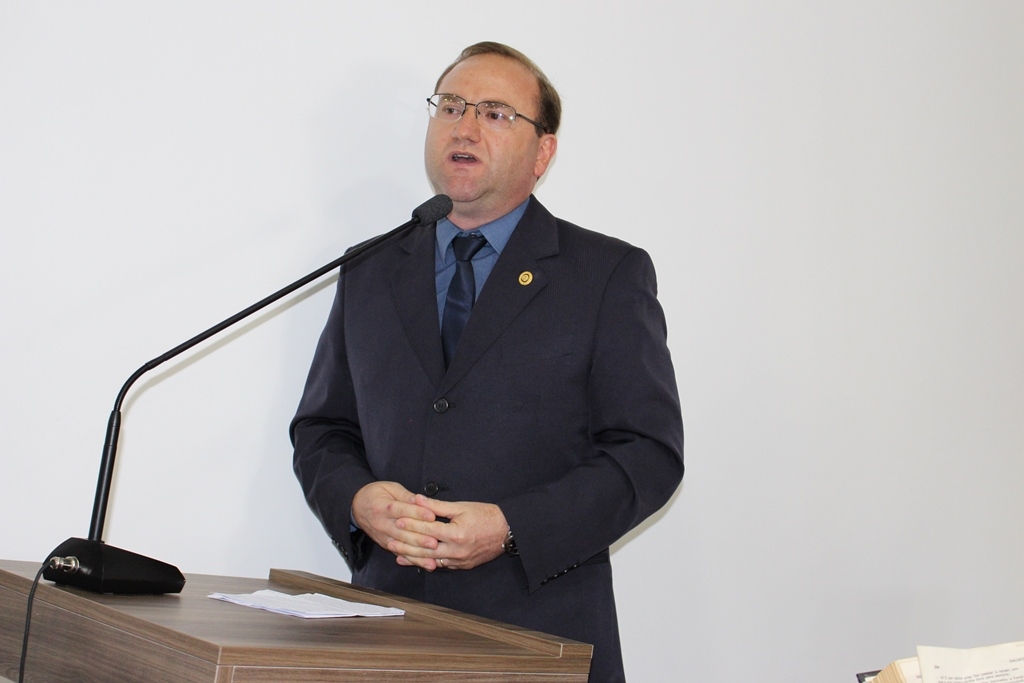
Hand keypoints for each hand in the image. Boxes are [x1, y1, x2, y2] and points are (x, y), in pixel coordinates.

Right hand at [351, 482, 439, 558]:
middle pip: (402, 532)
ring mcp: (383, 537)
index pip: (402, 511)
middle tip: (435, 541)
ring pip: (402, 546)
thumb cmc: (375, 494)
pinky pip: (401, 554)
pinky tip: (426, 563)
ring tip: (433, 555)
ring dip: (418, 552)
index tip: (432, 516)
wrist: (356, 506)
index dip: (417, 513)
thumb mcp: (390, 488)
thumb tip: (421, 500)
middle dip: (420, 538)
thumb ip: (406, 496)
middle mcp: (382, 524)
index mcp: (383, 507)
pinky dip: (414, 560)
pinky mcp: (386, 545)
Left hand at [392, 495, 508, 571]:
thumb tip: (418, 500)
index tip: (397, 521)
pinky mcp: (463, 566)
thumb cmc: (486, 515)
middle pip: (426, 550)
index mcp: (456, 534)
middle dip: (407, 546)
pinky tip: (418, 561)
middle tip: (391, 542)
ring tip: (399, 555)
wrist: (507, 530)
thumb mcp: (461, 507)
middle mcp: (457, 550)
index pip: (428, 530)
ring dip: (415, 558)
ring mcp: (460, 561)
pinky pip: (442, 565)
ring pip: (432, 561)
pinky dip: (429, 562)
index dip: (411, 525)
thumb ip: (437, 506)